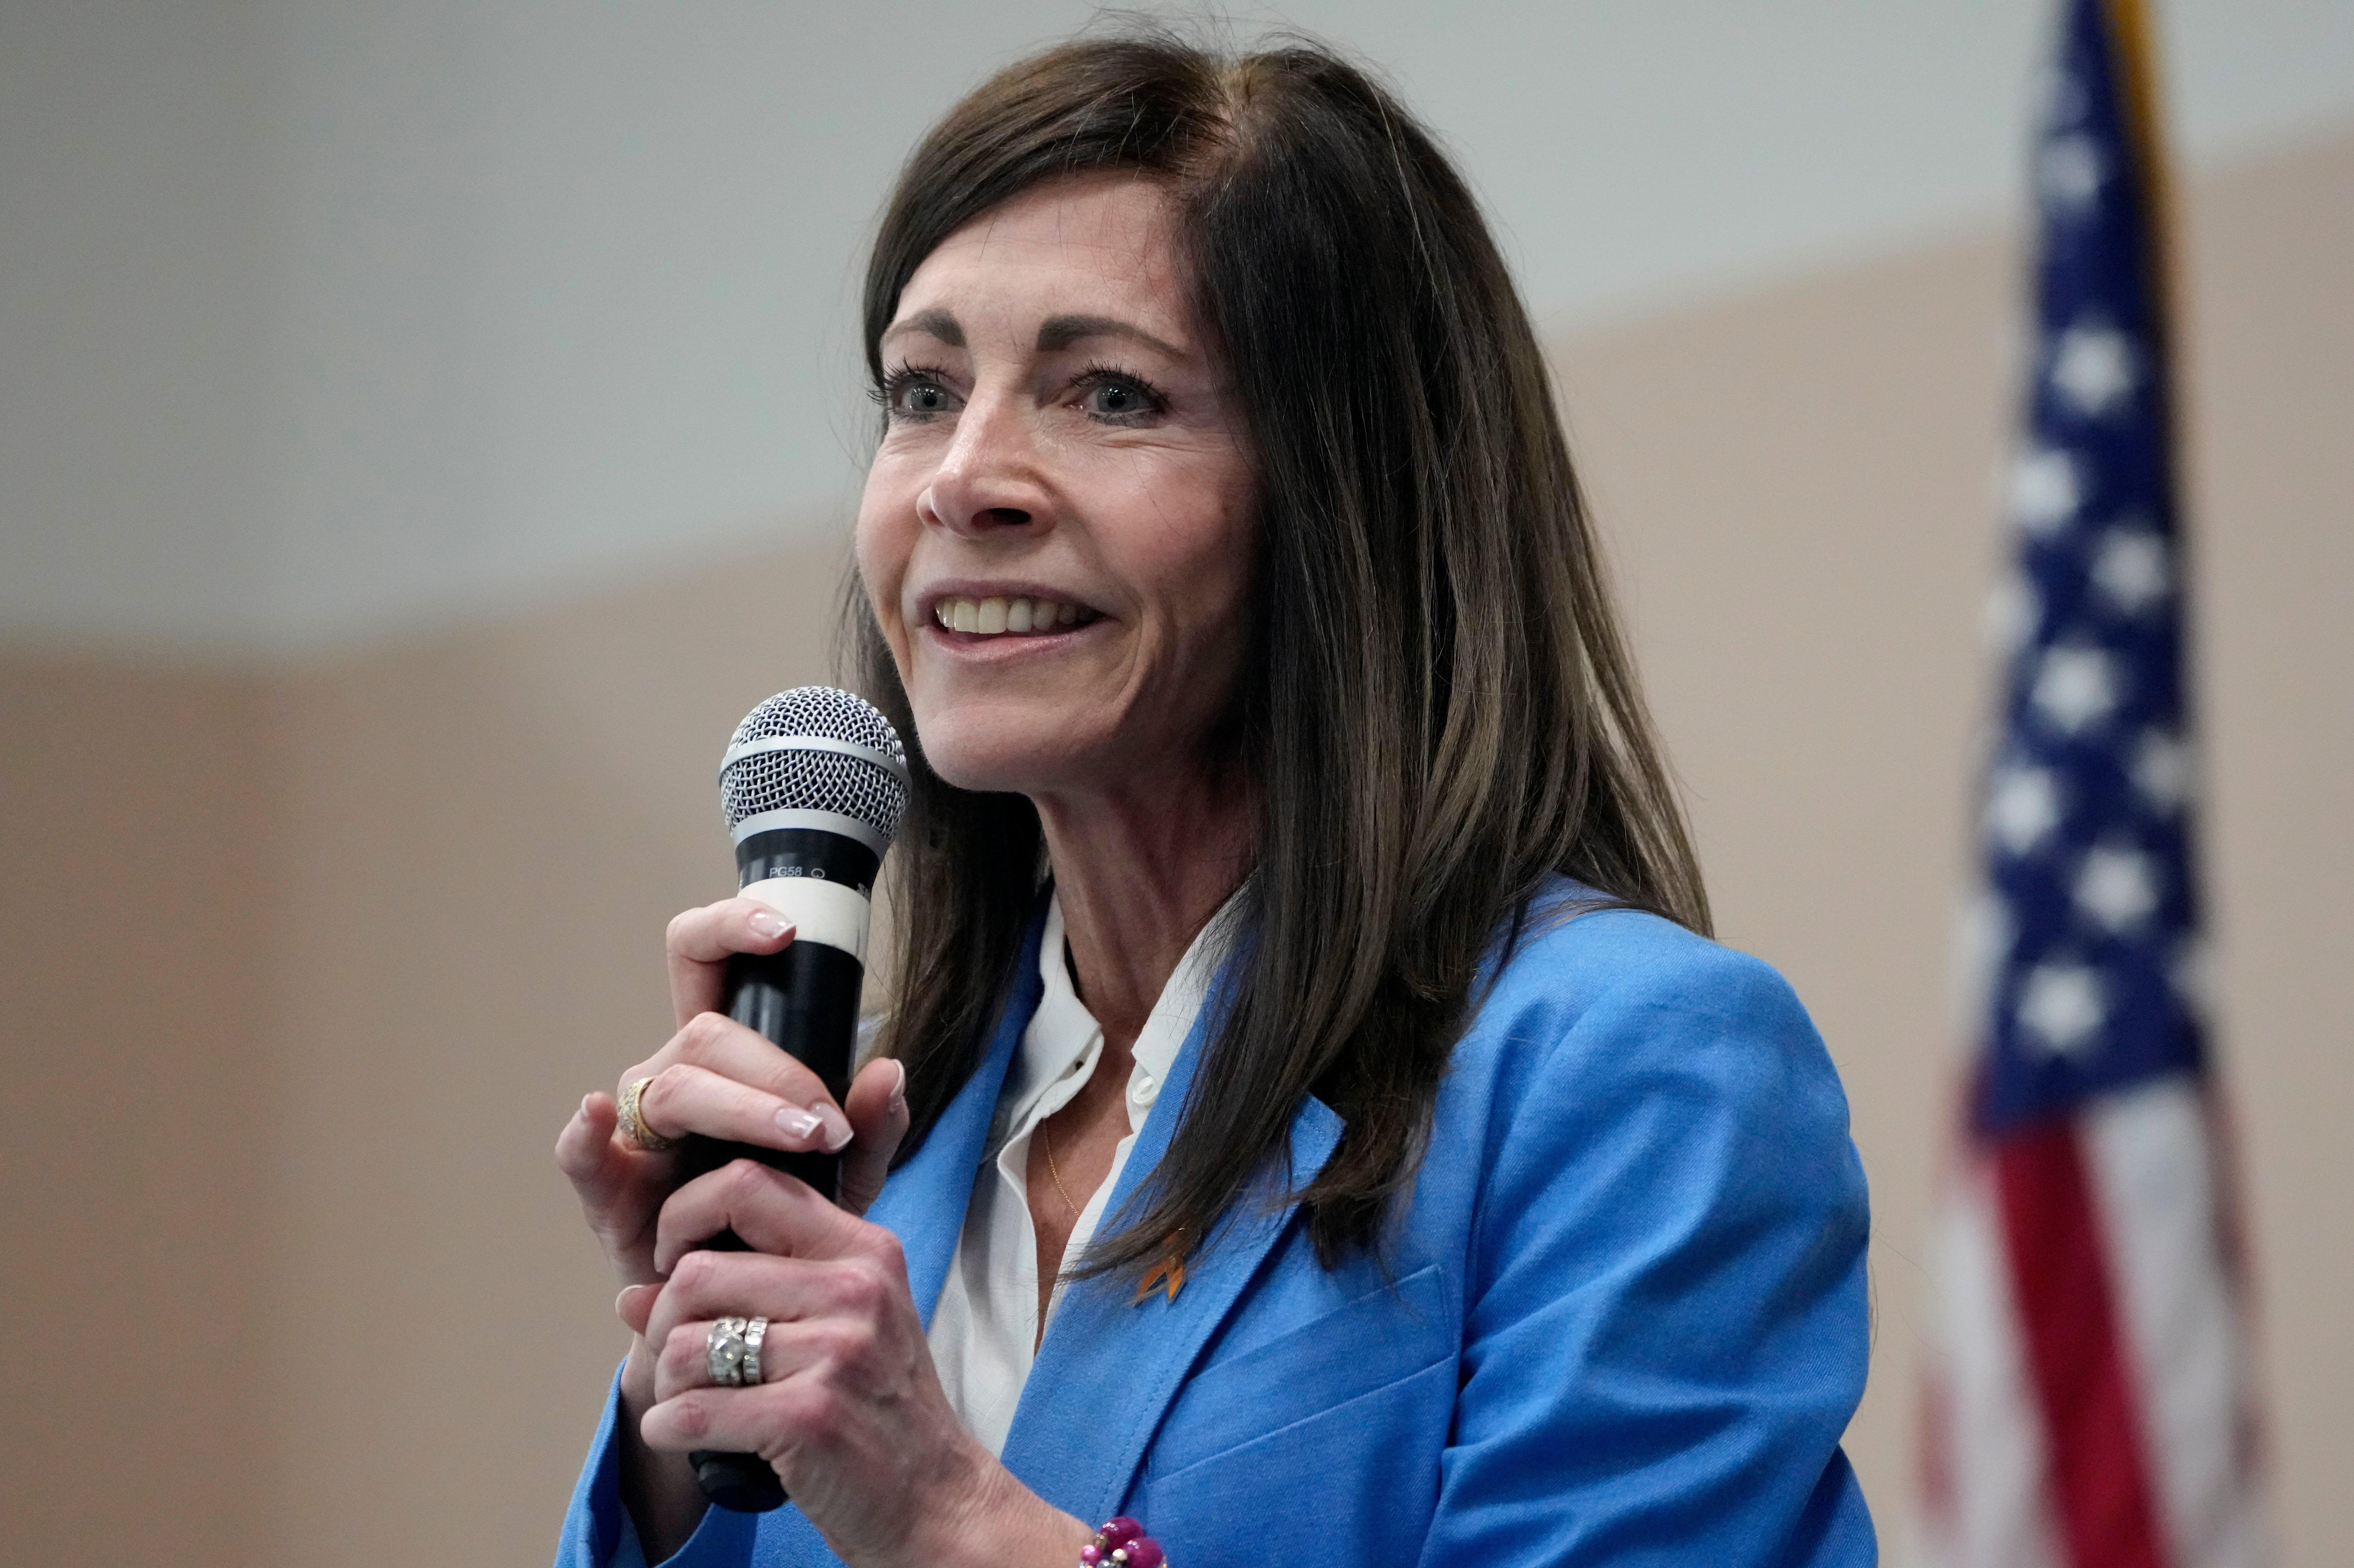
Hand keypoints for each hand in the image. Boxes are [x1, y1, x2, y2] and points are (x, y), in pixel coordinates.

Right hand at [553, 896, 910, 1295]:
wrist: (740, 1304)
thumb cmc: (780, 1220)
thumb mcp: (845, 1175)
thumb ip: (872, 1127)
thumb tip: (891, 1072)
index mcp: (722, 1056)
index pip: (705, 962)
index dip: (729, 928)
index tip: (784, 932)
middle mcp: (671, 1076)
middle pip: (706, 1034)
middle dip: (776, 1071)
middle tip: (828, 1124)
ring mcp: (632, 1129)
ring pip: (672, 1087)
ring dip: (740, 1108)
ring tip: (801, 1140)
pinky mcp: (606, 1187)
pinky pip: (582, 1152)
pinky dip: (583, 1134)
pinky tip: (594, 1116)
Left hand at [620, 1159, 1090, 1567]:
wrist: (940, 1502)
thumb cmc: (879, 1413)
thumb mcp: (834, 1330)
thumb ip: (742, 1293)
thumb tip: (631, 1294)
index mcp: (862, 1250)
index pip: (748, 1183)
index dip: (686, 1215)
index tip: (674, 1261)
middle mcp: (855, 1288)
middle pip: (698, 1272)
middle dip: (663, 1322)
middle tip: (679, 1359)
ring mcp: (838, 1352)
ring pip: (685, 1344)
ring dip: (665, 1383)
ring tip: (690, 1402)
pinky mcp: (812, 1417)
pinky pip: (691, 1411)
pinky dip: (668, 1430)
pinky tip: (685, 1437)